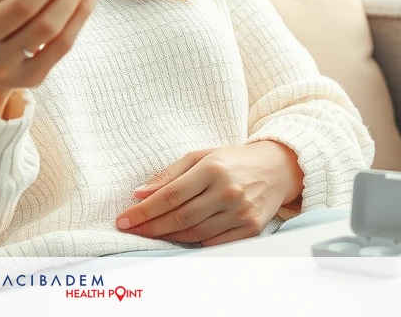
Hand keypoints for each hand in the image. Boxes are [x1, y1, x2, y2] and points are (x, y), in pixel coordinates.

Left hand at [115, 141, 304, 246]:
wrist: (276, 169)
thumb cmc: (232, 161)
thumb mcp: (200, 157)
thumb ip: (169, 175)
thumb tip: (139, 193)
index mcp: (212, 169)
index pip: (170, 195)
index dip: (144, 210)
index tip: (124, 219)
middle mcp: (228, 192)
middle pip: (180, 217)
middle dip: (150, 226)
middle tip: (131, 229)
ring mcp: (241, 213)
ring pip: (194, 233)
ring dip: (167, 236)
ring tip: (151, 232)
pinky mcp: (250, 229)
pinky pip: (212, 242)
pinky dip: (192, 242)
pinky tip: (178, 236)